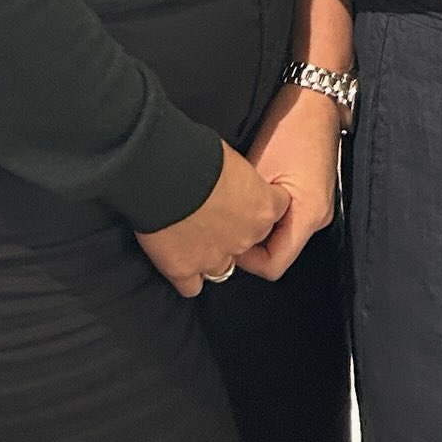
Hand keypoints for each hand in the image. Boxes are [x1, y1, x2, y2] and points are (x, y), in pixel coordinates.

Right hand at [136, 148, 284, 297]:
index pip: (277, 211)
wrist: (164, 174)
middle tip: (214, 213)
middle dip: (235, 230)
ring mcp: (215, 258)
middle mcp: (245, 238)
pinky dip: (186, 275)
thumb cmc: (198, 156)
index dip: (260, 203)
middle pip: (250, 240)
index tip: (246, 196)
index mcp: (264, 209)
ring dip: (212, 253)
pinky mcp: (184, 270)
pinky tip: (179, 260)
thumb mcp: (233, 159)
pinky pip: (192, 286)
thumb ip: (241, 180)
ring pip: (222, 267)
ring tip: (194, 236)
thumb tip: (232, 180)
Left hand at [233, 87, 343, 280]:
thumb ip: (245, 211)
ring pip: (284, 236)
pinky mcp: (315, 195)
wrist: (315, 98)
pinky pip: (290, 219)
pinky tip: (256, 195)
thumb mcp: (258, 172)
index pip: (274, 266)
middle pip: (280, 252)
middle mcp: (320, 217)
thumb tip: (227, 234)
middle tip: (228, 220)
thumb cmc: (288, 128)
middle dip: (252, 243)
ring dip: (261, 227)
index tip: (228, 238)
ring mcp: (320, 206)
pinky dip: (271, 215)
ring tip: (240, 204)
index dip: (247, 261)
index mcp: (308, 215)